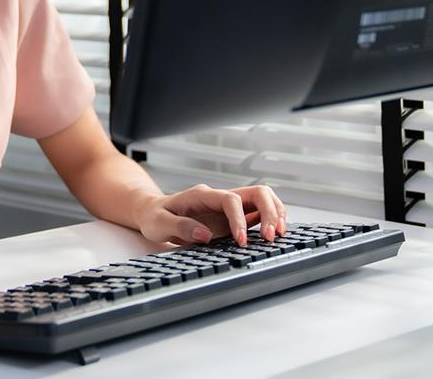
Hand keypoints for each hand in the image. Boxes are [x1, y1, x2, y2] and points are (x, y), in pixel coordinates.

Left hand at [132, 183, 286, 246]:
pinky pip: (258, 213)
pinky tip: (275, 235)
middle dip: (269, 212)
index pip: (230, 200)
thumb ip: (180, 227)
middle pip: (255, 192)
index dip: (240, 219)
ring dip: (275, 214)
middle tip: (273, 237)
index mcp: (202, 195)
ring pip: (262, 199)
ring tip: (279, 237)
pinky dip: (271, 221)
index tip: (242, 241)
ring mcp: (228, 206)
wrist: (152, 212)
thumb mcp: (159, 223)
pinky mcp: (233, 217)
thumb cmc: (155, 216)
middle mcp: (219, 197)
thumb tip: (205, 235)